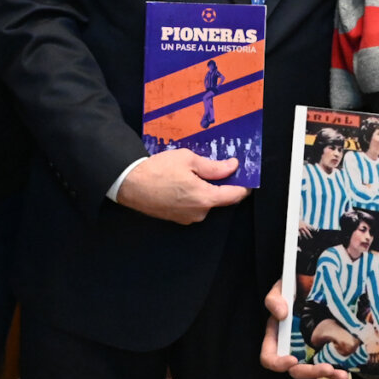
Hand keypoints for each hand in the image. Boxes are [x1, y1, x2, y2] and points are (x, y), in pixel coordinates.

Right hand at [116, 149, 248, 223]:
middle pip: (220, 199)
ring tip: (193, 174)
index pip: (234, 196)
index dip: (244, 185)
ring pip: (205, 203)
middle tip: (218, 168)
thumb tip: (232, 166)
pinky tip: (183, 183)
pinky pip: (193, 207)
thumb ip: (213, 166)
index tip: (247, 176)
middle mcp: (199, 213)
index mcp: (205, 198)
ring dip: (205, 190)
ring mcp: (187, 218)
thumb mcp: (188, 160)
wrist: (130, 184)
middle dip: (221, 185)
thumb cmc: (158, 170)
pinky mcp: (177, 219)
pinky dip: (194, 196)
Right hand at [259, 279, 348, 378]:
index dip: (278, 363)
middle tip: (325, 368)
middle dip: (309, 372)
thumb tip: (281, 314)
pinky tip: (344, 373)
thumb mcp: (282, 288)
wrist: (314, 281)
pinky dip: (336, 372)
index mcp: (276, 336)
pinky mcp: (324, 350)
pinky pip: (328, 365)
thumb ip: (275, 299)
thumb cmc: (293, 286)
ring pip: (312, 370)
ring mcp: (308, 350)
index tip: (292, 360)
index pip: (270, 357)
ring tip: (339, 373)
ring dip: (325, 374)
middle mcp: (291, 347)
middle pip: (294, 369)